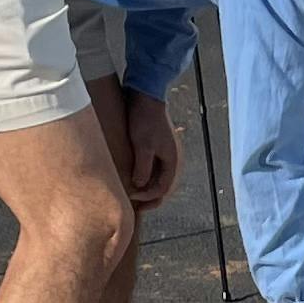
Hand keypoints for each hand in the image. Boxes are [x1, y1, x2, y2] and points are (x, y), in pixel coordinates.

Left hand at [120, 90, 180, 211]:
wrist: (146, 95)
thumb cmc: (146, 119)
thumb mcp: (143, 146)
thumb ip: (143, 168)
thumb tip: (139, 186)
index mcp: (172, 161)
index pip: (162, 189)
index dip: (147, 197)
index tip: (131, 197)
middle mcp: (171, 160)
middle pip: (162, 186)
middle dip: (149, 198)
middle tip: (135, 207)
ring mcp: (164, 154)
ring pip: (158, 178)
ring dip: (147, 188)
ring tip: (132, 194)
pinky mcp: (156, 147)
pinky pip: (153, 169)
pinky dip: (144, 177)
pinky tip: (133, 177)